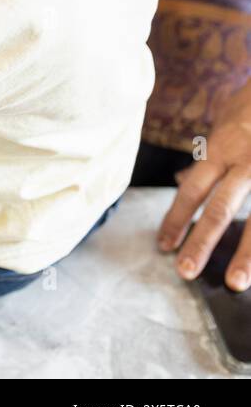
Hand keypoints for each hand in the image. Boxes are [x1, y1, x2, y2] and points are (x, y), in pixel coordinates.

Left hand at [157, 90, 250, 291]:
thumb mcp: (225, 123)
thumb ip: (209, 156)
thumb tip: (182, 179)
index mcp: (222, 150)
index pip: (192, 189)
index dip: (176, 219)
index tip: (163, 246)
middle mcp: (246, 161)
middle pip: (221, 207)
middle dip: (202, 241)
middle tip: (185, 272)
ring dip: (247, 254)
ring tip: (236, 283)